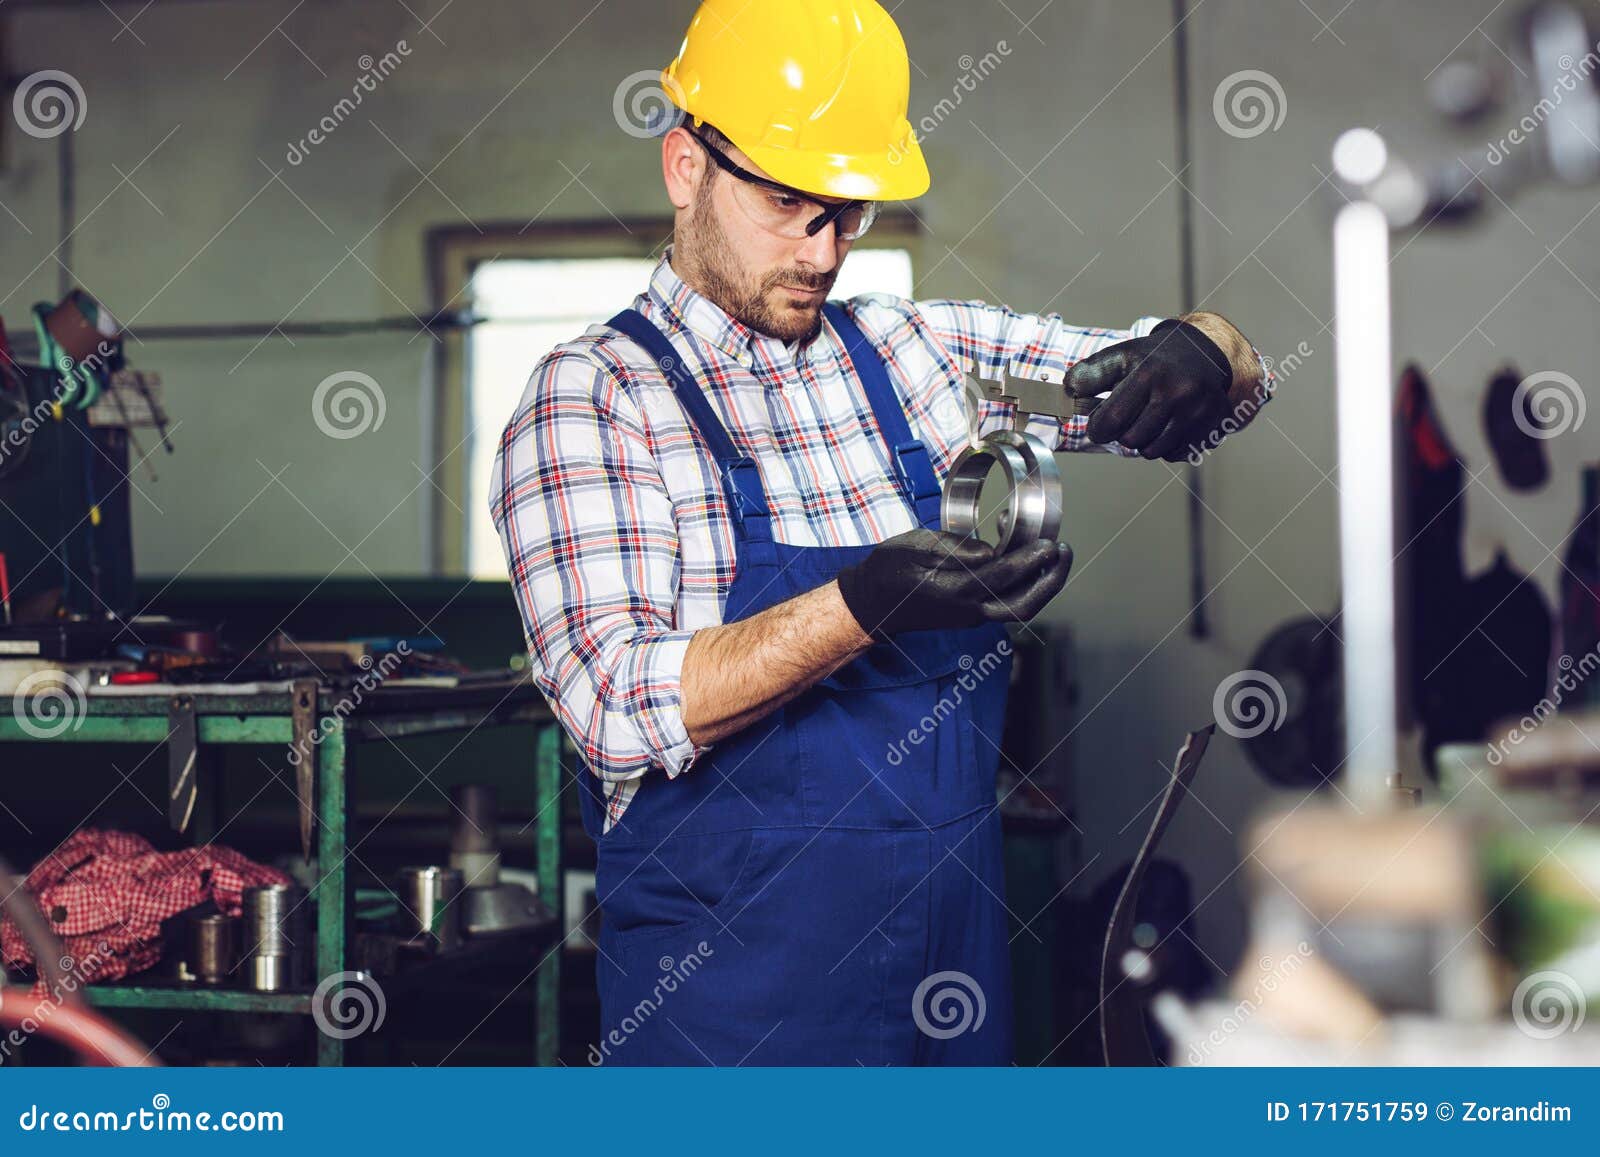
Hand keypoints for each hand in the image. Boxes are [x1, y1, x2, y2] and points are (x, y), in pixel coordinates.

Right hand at [835, 529, 1073, 637]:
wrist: (873, 602)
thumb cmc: (889, 570)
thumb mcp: (913, 547)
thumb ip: (952, 549)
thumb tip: (989, 551)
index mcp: (953, 592)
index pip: (1002, 577)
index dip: (1030, 560)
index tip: (1050, 543)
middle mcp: (969, 610)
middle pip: (1023, 606)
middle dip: (1051, 581)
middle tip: (1065, 552)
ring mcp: (972, 615)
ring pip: (1019, 607)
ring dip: (1042, 583)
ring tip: (1054, 553)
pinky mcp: (973, 612)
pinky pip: (1007, 601)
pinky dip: (1023, 581)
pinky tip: (1022, 555)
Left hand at [1063, 319, 1231, 460]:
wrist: (1204, 352)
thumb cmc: (1155, 357)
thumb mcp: (1121, 355)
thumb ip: (1090, 373)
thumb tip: (1067, 390)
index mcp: (1148, 374)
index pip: (1111, 421)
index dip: (1097, 428)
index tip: (1098, 424)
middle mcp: (1176, 393)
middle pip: (1130, 440)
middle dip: (1122, 433)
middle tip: (1129, 416)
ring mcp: (1197, 411)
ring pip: (1152, 452)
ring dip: (1143, 441)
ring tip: (1149, 418)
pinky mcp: (1210, 425)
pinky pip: (1175, 454)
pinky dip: (1166, 445)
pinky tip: (1170, 423)